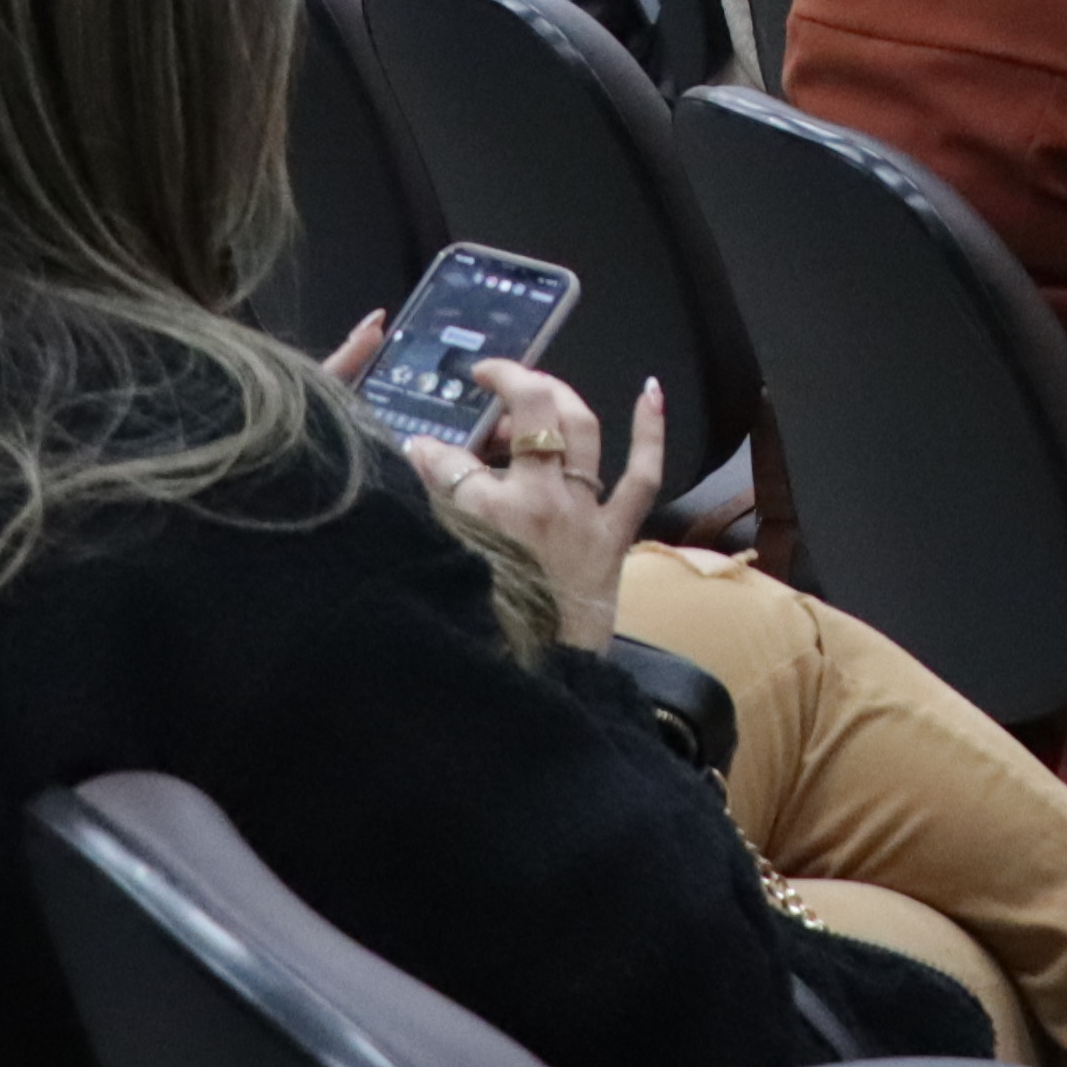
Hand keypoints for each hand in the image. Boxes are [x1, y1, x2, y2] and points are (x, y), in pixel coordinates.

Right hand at [399, 363, 661, 652]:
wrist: (541, 686)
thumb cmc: (486, 630)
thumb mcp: (442, 563)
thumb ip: (427, 508)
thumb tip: (416, 457)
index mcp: (489, 513)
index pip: (449, 460)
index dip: (430, 452)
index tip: (421, 453)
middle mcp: (541, 500)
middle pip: (530, 413)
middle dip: (507, 382)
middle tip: (486, 380)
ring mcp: (584, 512)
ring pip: (580, 428)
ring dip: (558, 397)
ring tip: (534, 388)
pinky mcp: (615, 534)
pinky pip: (642, 474)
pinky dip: (649, 430)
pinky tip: (651, 390)